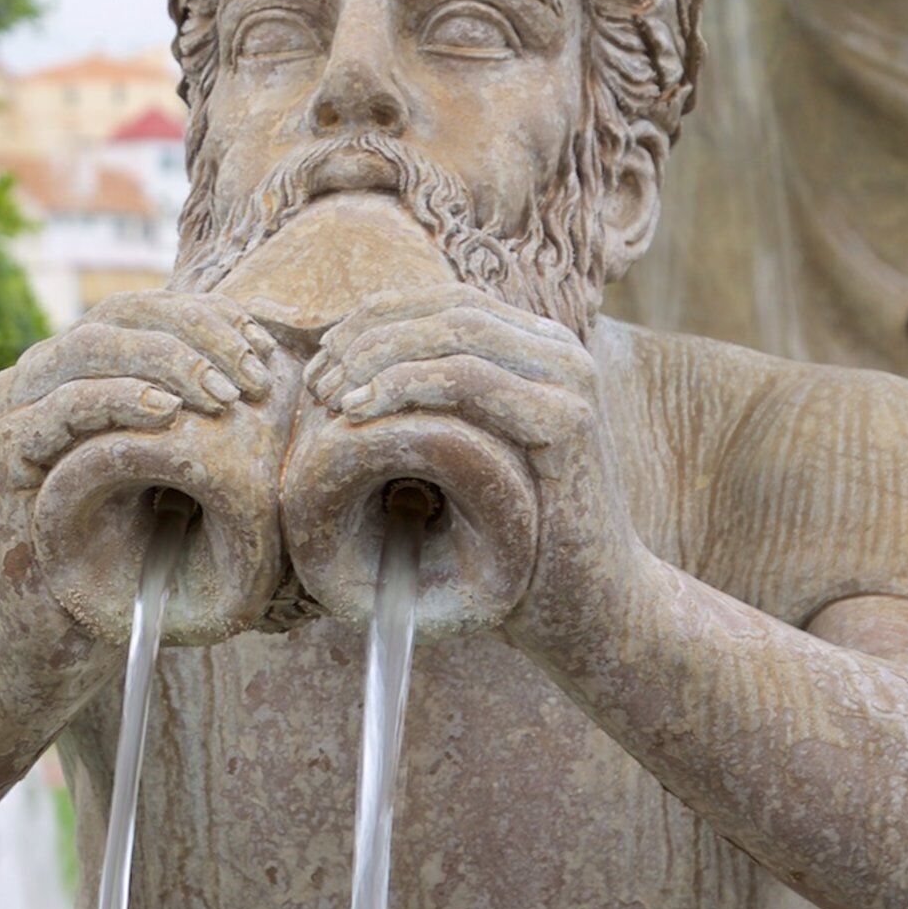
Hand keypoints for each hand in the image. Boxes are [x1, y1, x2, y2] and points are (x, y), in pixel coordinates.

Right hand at [0, 293, 282, 656]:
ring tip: (221, 395)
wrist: (64, 626)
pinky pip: (62, 406)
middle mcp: (41, 376)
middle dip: (195, 338)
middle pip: (120, 317)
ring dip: (165, 363)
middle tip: (252, 376)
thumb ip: (201, 411)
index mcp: (80, 367)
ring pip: (89, 348)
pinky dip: (118, 400)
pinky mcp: (4, 453)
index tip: (263, 347)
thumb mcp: (179, 466)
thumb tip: (277, 355)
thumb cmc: (131, 549)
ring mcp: (15, 410)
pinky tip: (168, 414)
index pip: (146, 309)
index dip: (207, 317)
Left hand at [300, 287, 641, 656]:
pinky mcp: (568, 422)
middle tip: (317, 380)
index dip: (377, 318)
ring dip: (380, 358)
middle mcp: (561, 354)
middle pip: (448, 308)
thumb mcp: (469, 464)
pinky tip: (361, 412)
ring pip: (457, 332)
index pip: (448, 302)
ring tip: (331, 397)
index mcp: (539, 352)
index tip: (323, 358)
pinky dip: (405, 387)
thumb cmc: (518, 543)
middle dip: (370, 336)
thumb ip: (439, 413)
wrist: (590, 606)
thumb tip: (354, 381)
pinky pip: (471, 379)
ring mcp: (570, 382)